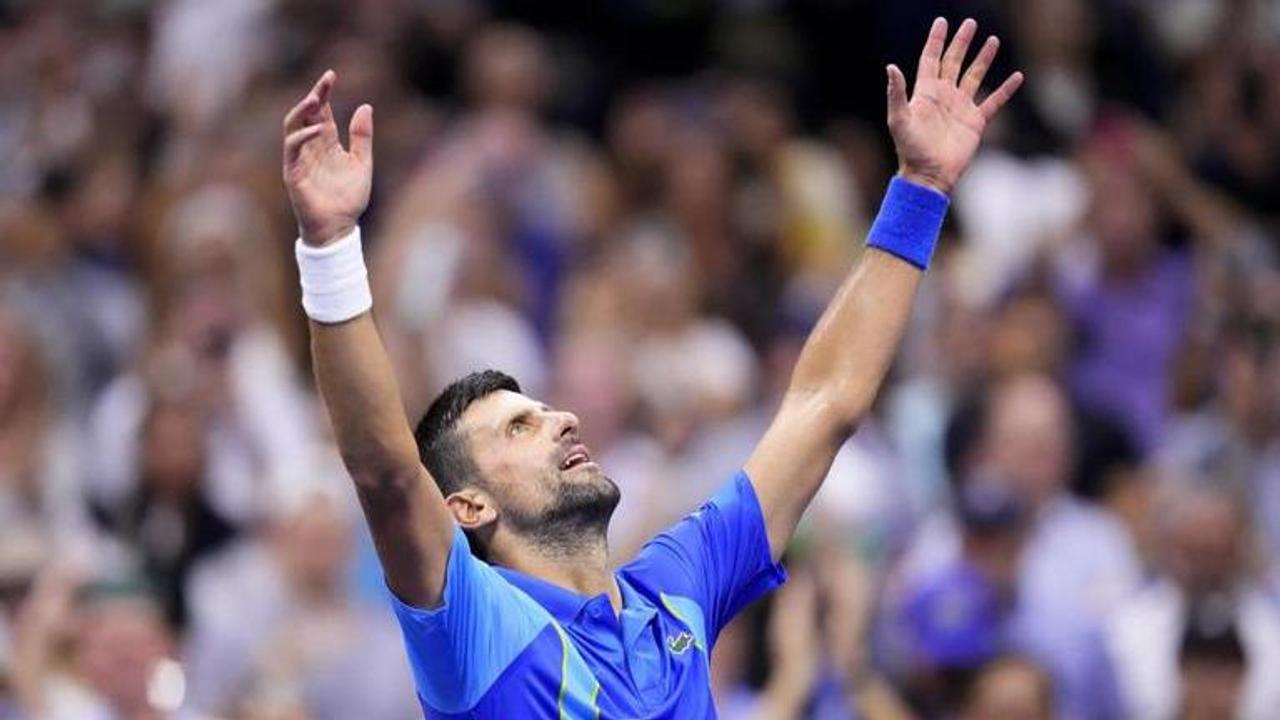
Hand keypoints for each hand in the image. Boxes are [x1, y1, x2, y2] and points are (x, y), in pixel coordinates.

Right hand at [282, 70, 373, 245]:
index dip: (324, 93)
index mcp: (327, 143)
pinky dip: (302, 136)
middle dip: (314, 95)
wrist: (339, 228)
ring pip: (293, 126)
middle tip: (325, 79)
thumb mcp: (362, 164)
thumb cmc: (349, 199)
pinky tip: (317, 129)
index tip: (331, 75)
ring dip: (302, 110)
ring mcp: (299, 158)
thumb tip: (365, 106)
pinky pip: (292, 148)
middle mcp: (311, 146)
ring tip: (315, 97)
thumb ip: (362, 137)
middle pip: (307, 113)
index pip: (322, 111)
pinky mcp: (292, 172)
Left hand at [887, 18, 1022, 194]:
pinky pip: (994, 102)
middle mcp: (944, 96)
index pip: (931, 59)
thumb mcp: (899, 120)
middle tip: (970, 23)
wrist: (929, 176)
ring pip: (974, 76)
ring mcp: (961, 107)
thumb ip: (896, 94)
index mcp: (926, 93)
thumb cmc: (910, 150)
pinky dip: (1006, 89)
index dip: (936, 40)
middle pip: (954, 62)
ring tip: (993, 40)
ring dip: (983, 58)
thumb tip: (890, 67)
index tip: (942, 21)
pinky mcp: (975, 122)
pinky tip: (1017, 76)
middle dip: (962, 42)